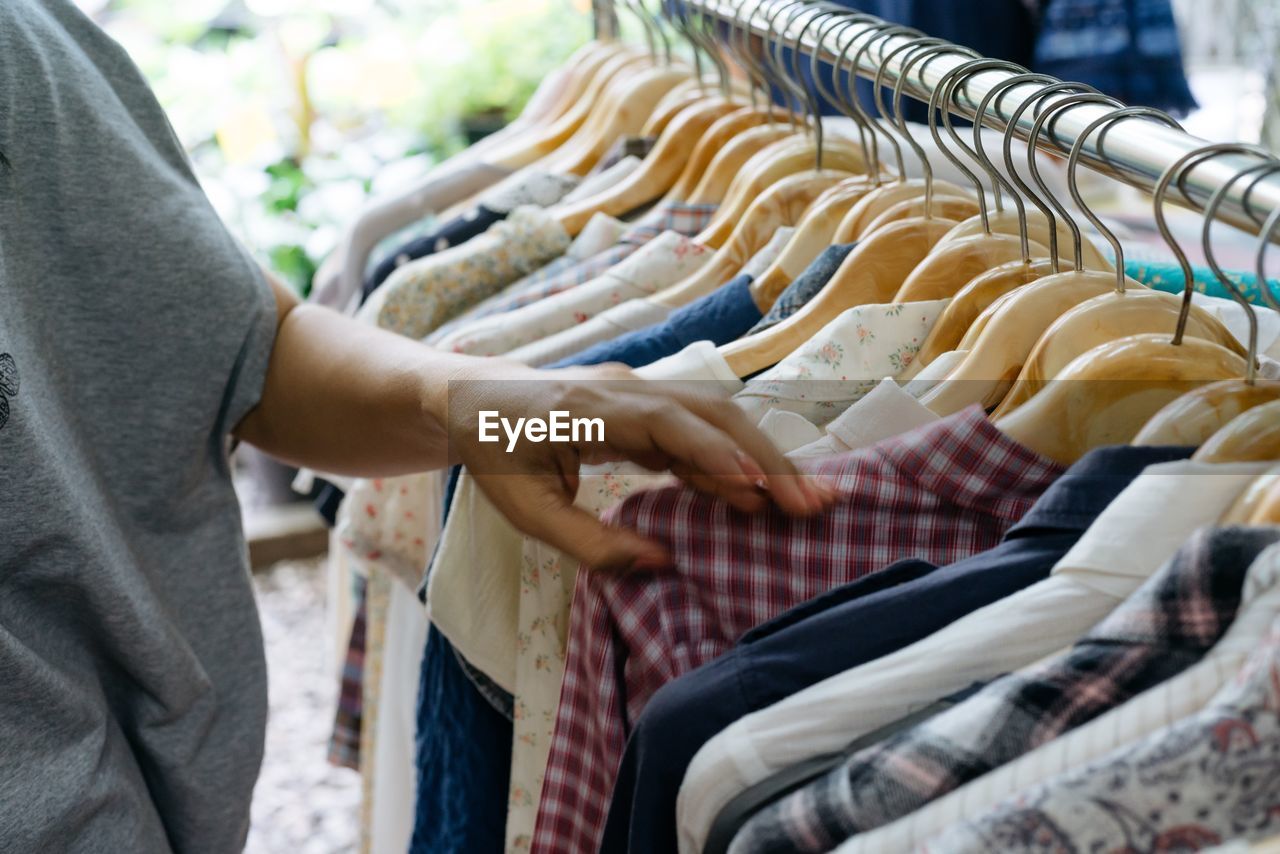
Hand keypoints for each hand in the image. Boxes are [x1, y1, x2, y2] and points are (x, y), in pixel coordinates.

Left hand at [446, 361, 835, 573]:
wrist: (474, 398)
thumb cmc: (495, 455)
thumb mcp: (527, 512)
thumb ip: (589, 543)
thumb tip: (663, 567)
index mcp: (585, 408)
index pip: (665, 423)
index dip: (714, 454)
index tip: (758, 488)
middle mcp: (624, 390)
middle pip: (710, 413)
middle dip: (765, 457)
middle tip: (812, 504)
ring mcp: (641, 392)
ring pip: (717, 417)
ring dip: (764, 456)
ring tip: (808, 500)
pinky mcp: (650, 406)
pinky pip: (702, 429)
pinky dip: (737, 459)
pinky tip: (766, 493)